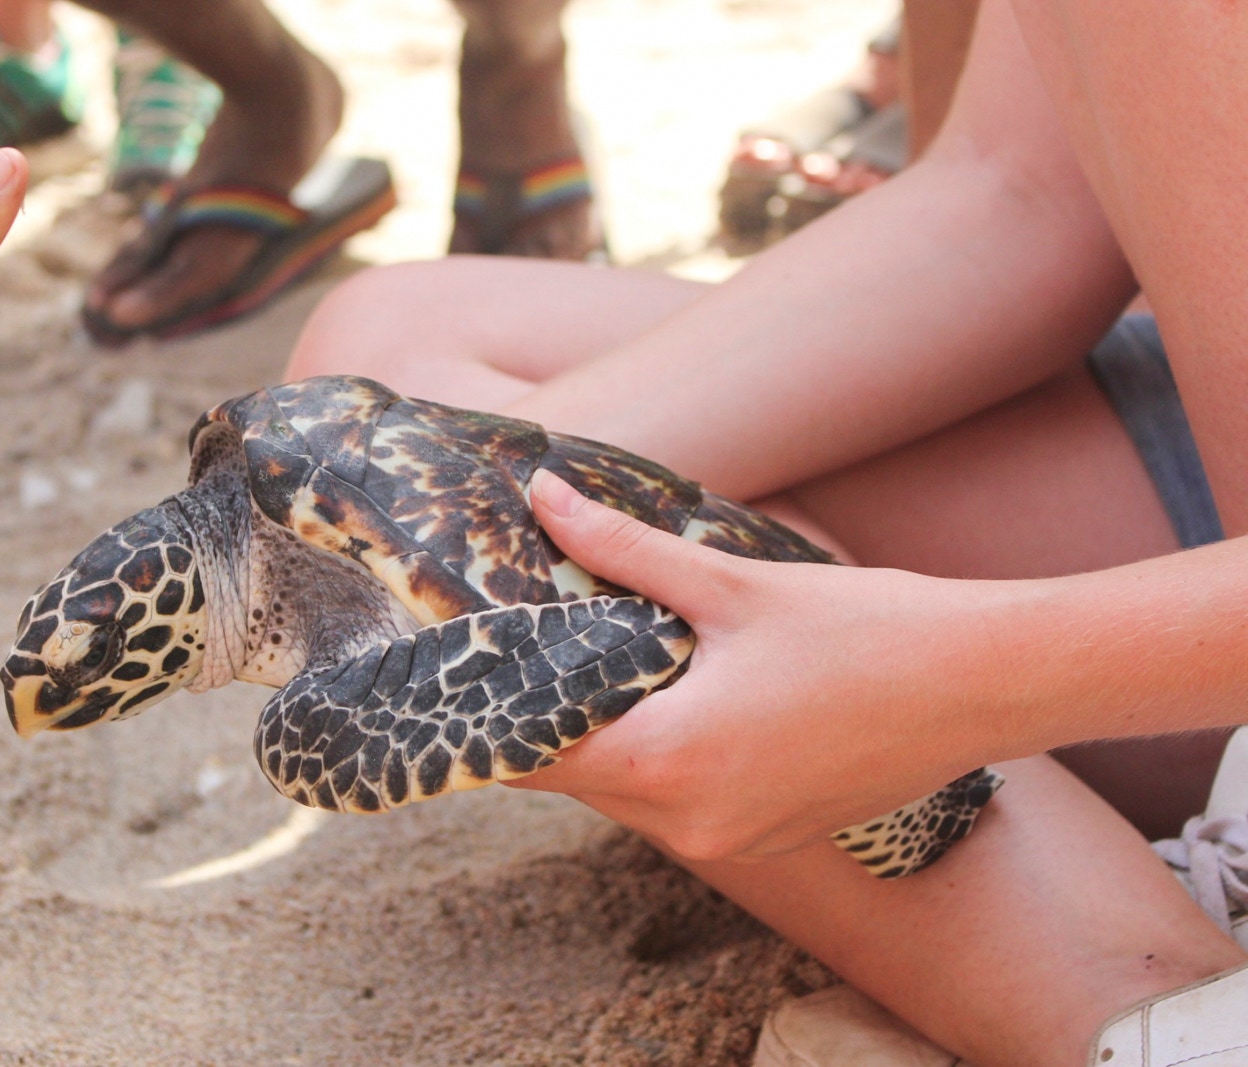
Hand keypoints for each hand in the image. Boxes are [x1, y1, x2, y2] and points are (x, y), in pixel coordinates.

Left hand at [515, 470, 1012, 861]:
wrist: (985, 685)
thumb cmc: (866, 632)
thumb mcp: (729, 587)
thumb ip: (621, 550)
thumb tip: (545, 499)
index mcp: (667, 761)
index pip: (530, 753)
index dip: (491, 706)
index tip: (470, 660)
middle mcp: (687, 821)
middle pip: (572, 775)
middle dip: (546, 712)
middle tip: (530, 640)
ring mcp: (729, 840)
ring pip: (622, 792)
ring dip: (604, 734)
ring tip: (600, 658)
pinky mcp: (764, 836)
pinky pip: (675, 804)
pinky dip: (658, 757)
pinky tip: (672, 695)